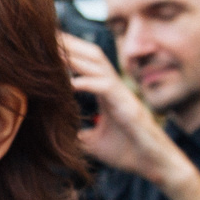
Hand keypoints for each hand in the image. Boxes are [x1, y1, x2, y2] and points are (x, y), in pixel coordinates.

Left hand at [60, 33, 186, 187]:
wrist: (155, 165)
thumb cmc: (128, 151)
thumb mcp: (93, 141)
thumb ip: (76, 132)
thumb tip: (55, 133)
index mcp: (108, 92)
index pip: (87, 64)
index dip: (70, 51)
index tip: (47, 43)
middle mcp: (115, 88)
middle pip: (92, 55)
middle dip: (70, 43)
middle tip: (44, 34)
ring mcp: (122, 95)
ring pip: (99, 65)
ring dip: (76, 56)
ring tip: (54, 50)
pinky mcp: (128, 108)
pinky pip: (106, 88)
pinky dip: (88, 82)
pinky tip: (71, 83)